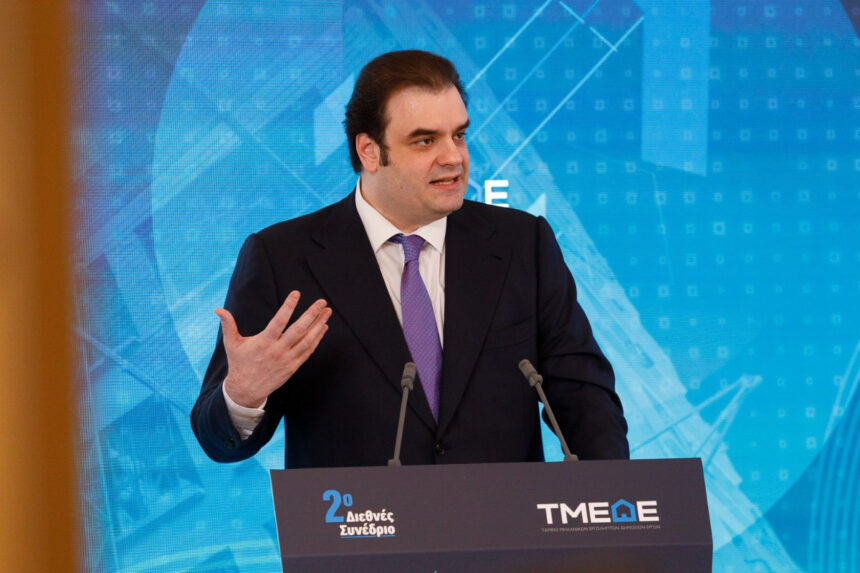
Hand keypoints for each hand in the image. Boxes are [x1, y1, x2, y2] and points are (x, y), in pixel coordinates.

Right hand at [216, 290, 331, 407]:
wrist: (246, 390)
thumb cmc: (239, 363)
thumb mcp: (232, 344)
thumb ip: (228, 325)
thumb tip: (217, 309)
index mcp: (263, 342)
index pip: (279, 321)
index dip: (288, 306)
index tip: (296, 293)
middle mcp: (278, 350)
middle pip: (298, 330)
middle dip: (312, 314)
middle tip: (322, 302)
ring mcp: (287, 359)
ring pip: (307, 340)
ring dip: (319, 325)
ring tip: (327, 311)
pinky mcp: (293, 367)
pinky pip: (308, 351)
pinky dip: (317, 339)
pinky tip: (323, 328)